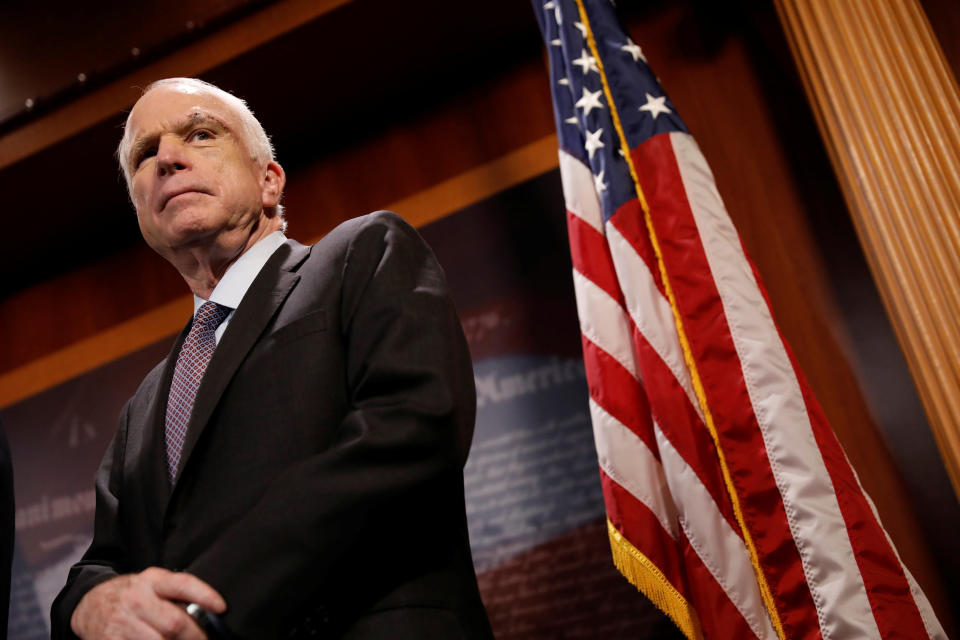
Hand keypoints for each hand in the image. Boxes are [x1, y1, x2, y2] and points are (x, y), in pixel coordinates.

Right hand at [70, 567, 226, 638]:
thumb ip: (176, 596)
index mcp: (152, 580)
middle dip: (195, 636)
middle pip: (174, 623)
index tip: (222, 607)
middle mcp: (136, 599)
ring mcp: (121, 622)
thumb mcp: (153, 585)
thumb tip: (208, 614)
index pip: (182, 584)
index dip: (205, 595)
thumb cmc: (132, 595)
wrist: (89, 603)